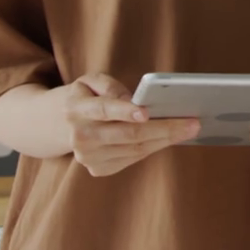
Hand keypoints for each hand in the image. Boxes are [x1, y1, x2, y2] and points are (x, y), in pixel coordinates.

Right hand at [63, 73, 200, 176]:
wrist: (57, 124)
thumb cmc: (84, 97)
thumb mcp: (90, 81)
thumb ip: (109, 85)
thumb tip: (132, 100)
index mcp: (76, 109)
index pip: (104, 109)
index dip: (125, 110)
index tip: (147, 111)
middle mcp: (80, 136)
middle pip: (128, 134)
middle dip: (163, 129)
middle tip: (192, 123)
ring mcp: (88, 157)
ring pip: (135, 149)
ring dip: (165, 140)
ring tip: (188, 129)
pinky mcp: (97, 169)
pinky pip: (132, 158)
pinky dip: (153, 148)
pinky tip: (169, 138)